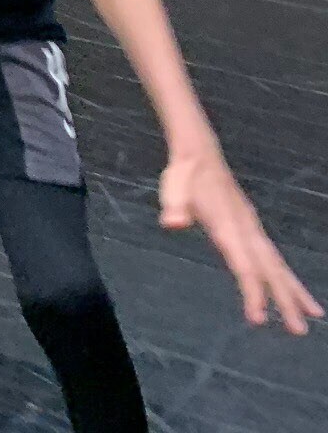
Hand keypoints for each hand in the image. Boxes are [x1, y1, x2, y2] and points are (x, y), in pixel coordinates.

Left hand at [160, 146, 321, 333]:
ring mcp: (252, 229)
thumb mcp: (173, 188)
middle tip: (299, 331)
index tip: (258, 319)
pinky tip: (292, 289)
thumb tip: (171, 223)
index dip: (252, 292)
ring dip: (293, 290)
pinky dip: (285, 275)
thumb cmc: (185, 174)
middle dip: (285, 300)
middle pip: (269, 270)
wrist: (199, 154)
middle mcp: (246, 230)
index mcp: (229, 226)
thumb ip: (174, 207)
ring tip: (313, 316)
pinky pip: (273, 257)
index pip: (244, 266)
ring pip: (277, 264)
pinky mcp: (252, 228)